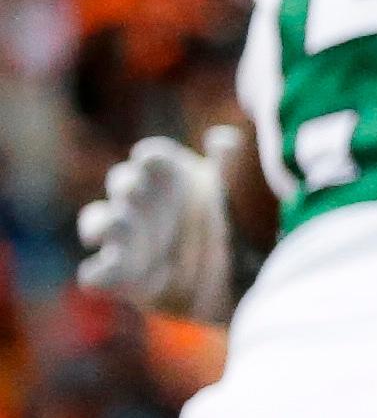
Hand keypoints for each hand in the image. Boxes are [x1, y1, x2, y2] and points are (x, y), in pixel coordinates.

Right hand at [77, 129, 245, 321]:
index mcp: (171, 175)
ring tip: (114, 228)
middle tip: (133, 190)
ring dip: (103, 223)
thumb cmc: (236, 224)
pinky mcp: (123, 275)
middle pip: (122, 181)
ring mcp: (128, 238)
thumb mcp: (239, 193)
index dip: (151, 157)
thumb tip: (220, 138)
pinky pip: (96, 273)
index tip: (151, 160)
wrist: (237, 280)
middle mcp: (144, 201)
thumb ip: (230, 166)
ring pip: (97, 220)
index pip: (152, 156)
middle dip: (125, 185)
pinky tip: (107, 272)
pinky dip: (99, 272)